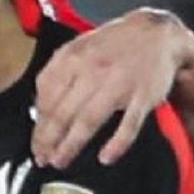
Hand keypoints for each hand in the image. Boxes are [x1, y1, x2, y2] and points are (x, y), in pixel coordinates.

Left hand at [33, 8, 188, 167]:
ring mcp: (119, 84)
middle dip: (48, 139)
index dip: (38, 123)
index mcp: (73, 58)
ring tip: (60, 161)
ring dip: (71, 144)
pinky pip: (129, 124)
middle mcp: (93, 70)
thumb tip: (40, 108)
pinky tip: (106, 157)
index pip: (46, 95)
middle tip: (42, 158)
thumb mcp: (80, 48)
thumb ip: (59, 74)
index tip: (36, 142)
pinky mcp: (143, 96)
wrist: (158, 32)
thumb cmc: (115, 44)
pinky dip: (117, 143)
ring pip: (88, 120)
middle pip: (62, 112)